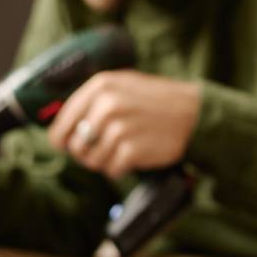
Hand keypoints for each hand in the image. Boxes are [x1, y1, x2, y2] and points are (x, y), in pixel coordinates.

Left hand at [47, 70, 200, 178]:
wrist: (194, 113)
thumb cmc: (156, 101)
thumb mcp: (123, 86)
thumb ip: (92, 101)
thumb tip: (63, 128)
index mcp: (100, 86)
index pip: (62, 125)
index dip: (64, 141)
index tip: (70, 146)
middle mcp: (107, 105)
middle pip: (76, 146)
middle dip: (87, 153)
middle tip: (104, 150)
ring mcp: (120, 128)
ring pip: (92, 161)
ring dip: (106, 162)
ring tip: (123, 151)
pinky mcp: (132, 149)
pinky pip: (112, 170)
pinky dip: (120, 169)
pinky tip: (133, 158)